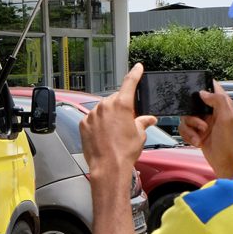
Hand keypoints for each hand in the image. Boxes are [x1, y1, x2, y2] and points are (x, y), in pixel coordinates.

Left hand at [80, 63, 156, 179]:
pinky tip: (103, 135)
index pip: (129, 83)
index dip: (135, 73)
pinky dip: (98, 124)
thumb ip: (142, 122)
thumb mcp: (139, 135)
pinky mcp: (83, 123)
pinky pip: (93, 119)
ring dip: (109, 116)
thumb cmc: (124, 152)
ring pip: (103, 109)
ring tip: (114, 133)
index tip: (138, 67)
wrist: (108, 167)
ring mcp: (92, 114)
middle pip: (115, 99)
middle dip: (121, 107)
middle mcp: (105, 106)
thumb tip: (148, 119)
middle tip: (126, 122)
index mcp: (121, 105)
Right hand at [178, 82, 232, 178]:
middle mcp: (212, 112)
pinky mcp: (197, 133)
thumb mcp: (227, 118)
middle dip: (191, 115)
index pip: (211, 87)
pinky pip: (184, 129)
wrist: (226, 162)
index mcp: (222, 105)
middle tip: (200, 124)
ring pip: (186, 118)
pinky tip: (197, 141)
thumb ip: (218, 101)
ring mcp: (203, 122)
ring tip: (199, 136)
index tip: (194, 94)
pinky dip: (188, 136)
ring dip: (190, 128)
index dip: (201, 87)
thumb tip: (202, 92)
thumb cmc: (230, 142)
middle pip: (191, 104)